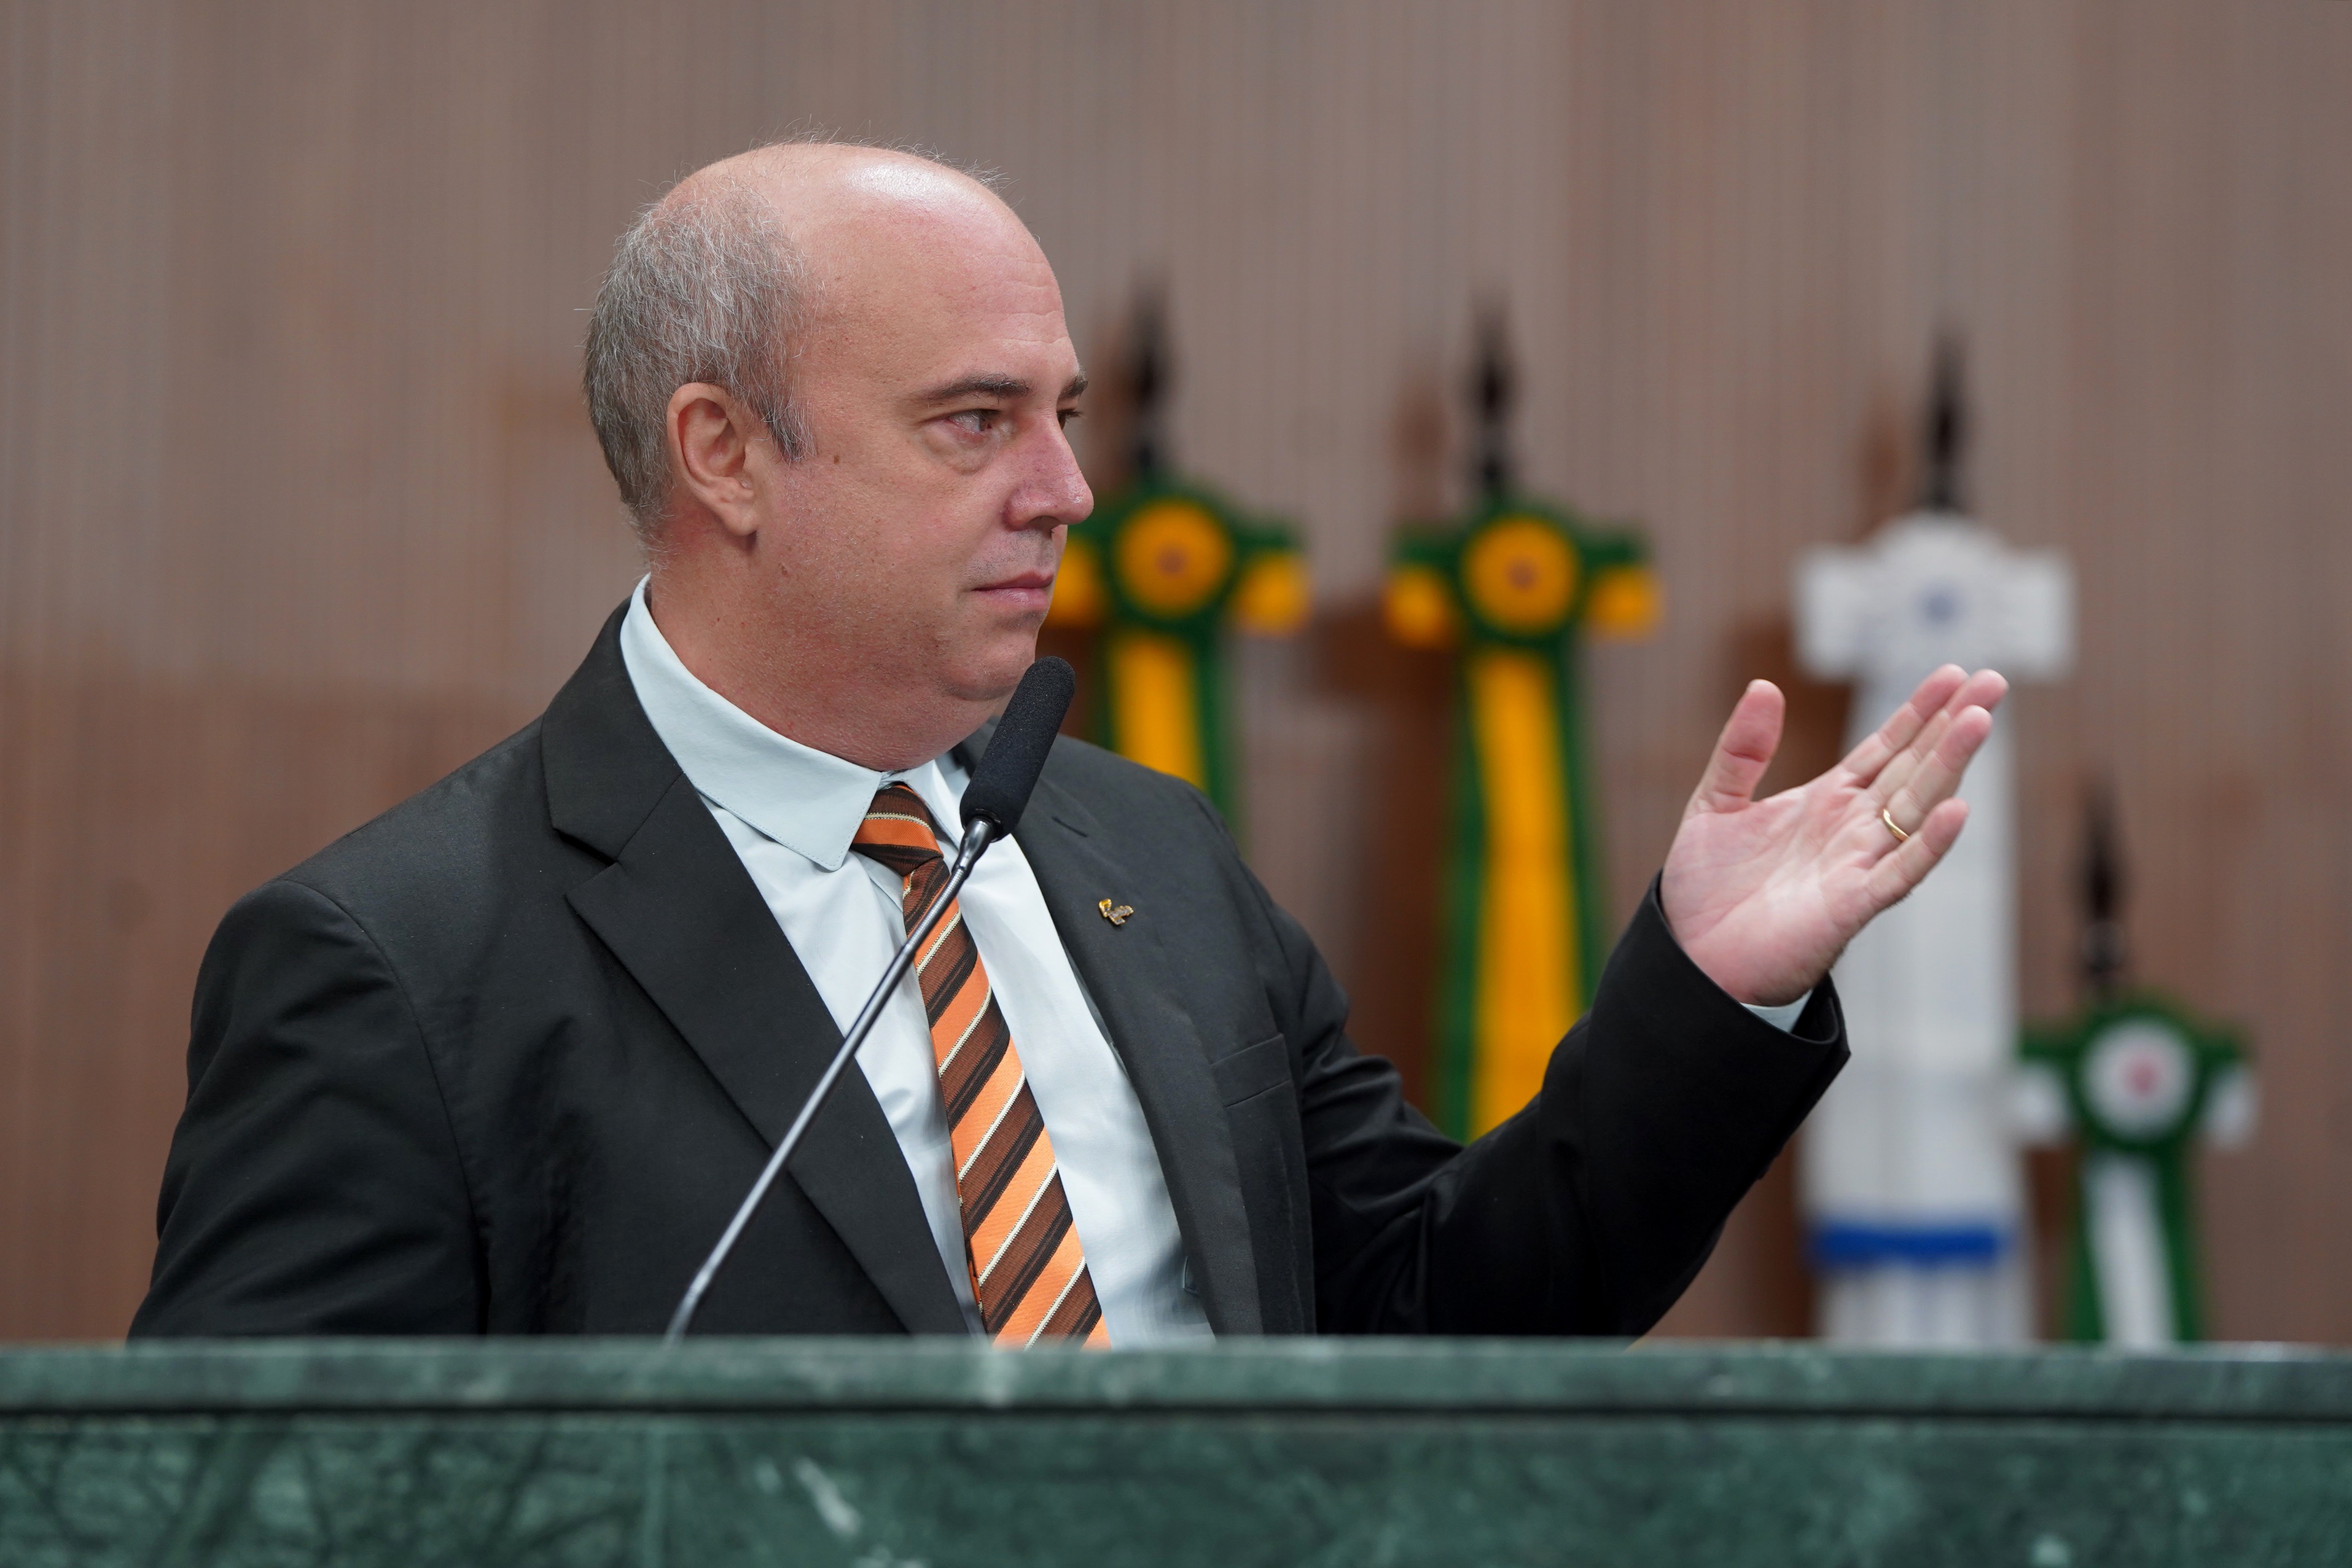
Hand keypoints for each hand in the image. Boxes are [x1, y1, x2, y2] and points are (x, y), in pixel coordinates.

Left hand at [1660, 665, 2008, 1005]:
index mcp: (1826, 802)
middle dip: (1952, 726)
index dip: (1919, 711)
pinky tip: (1959, 809)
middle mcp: (1852, 830)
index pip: (1885, 748)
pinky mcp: (1851, 906)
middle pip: (1913, 768)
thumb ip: (1742, 749)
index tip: (1955, 674)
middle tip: (1993, 682)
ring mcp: (1857, 865)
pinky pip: (1899, 871)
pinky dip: (1929, 844)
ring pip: (1916, 809)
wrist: (1692, 958)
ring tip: (1978, 721)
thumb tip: (1765, 686)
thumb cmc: (1707, 890)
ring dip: (1948, 767)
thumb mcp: (1716, 803)